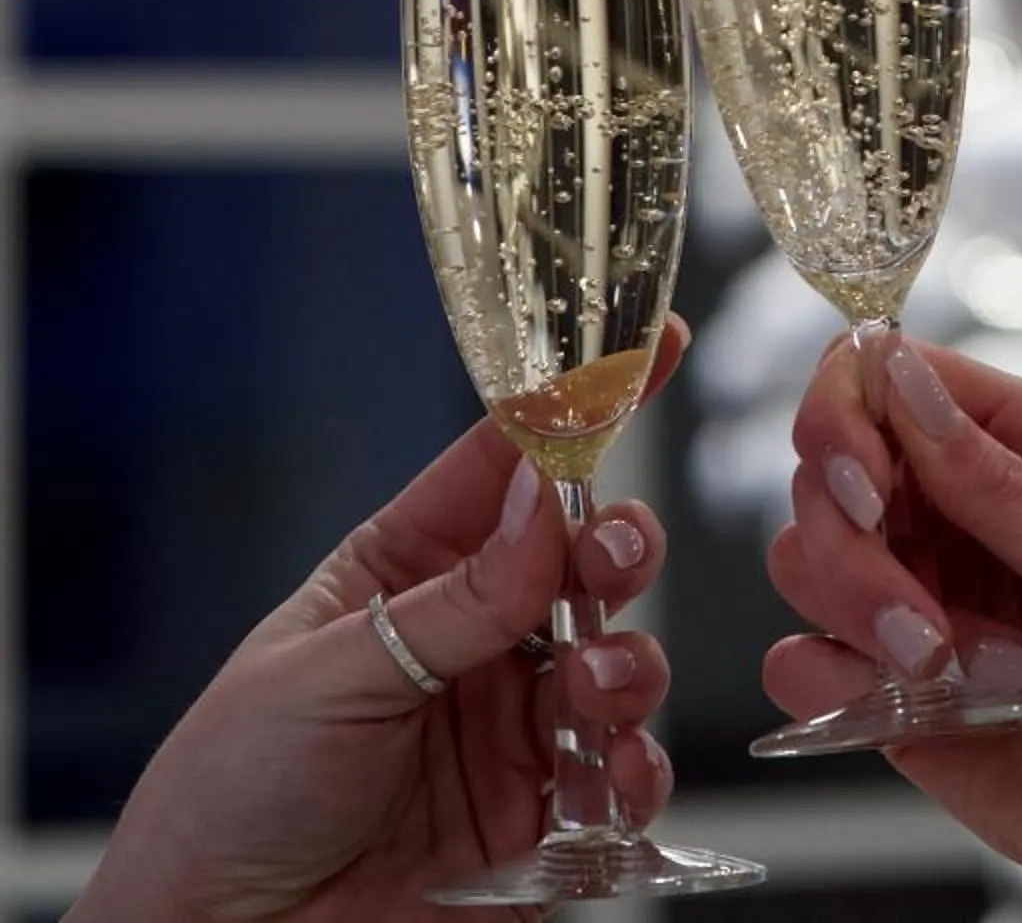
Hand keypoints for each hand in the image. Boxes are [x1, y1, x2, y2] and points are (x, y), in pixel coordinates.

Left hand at [70, 324, 685, 922]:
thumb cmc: (229, 790)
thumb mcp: (329, 675)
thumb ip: (452, 603)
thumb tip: (543, 505)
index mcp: (407, 569)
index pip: (506, 463)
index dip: (579, 403)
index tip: (648, 345)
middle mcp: (472, 636)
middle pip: (582, 555)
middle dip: (616, 544)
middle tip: (606, 560)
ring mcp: (509, 726)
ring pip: (618, 658)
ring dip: (626, 663)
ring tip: (588, 688)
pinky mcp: (536, 819)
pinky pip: (619, 780)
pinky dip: (632, 773)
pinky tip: (607, 780)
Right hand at [764, 335, 1021, 922]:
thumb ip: (1004, 487)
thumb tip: (906, 380)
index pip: (895, 374)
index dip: (853, 412)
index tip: (867, 485)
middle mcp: (962, 510)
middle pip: (832, 462)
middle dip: (848, 533)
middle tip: (912, 611)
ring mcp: (921, 598)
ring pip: (805, 553)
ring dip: (845, 606)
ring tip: (933, 666)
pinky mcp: (890, 691)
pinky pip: (801, 660)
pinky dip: (818, 679)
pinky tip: (885, 701)